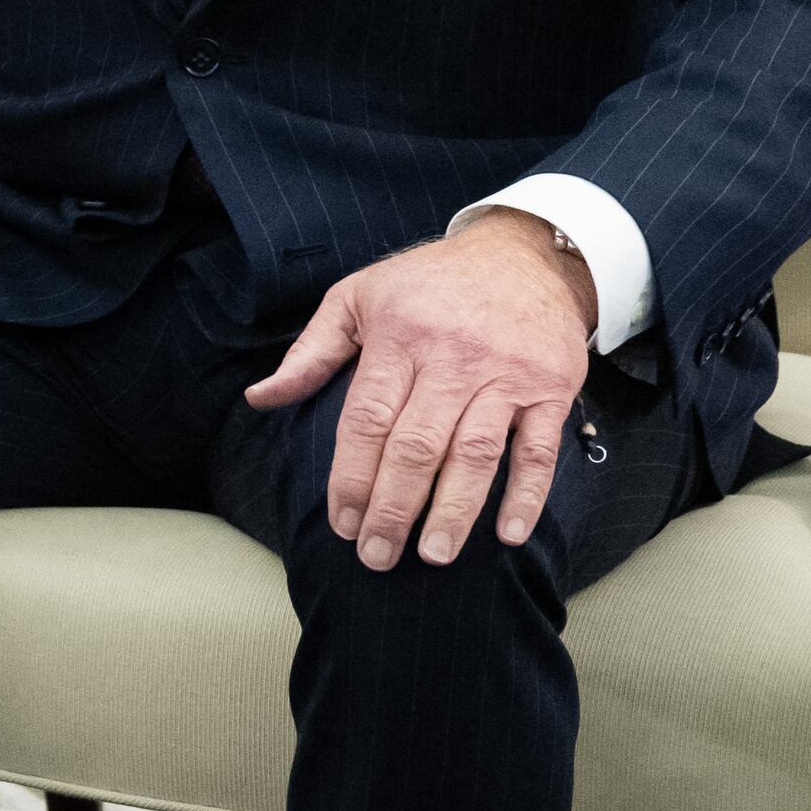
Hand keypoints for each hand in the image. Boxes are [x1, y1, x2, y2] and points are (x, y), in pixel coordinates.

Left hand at [244, 210, 599, 569]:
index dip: (351, 477)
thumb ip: (310, 353)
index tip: (341, 523)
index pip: (367, 420)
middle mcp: (452, 359)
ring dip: (453, 511)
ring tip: (432, 556)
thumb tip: (259, 398)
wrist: (523, 253)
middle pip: (417, 446)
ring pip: (475, 454)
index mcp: (398, 338)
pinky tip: (507, 534)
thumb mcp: (358, 297)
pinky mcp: (550, 387)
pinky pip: (538, 449)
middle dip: (393, 508)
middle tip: (376, 556)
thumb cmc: (429, 283)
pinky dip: (526, 494)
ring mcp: (505, 375)